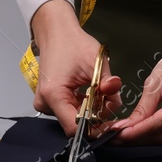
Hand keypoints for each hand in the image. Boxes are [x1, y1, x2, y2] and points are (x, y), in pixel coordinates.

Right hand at [29, 0, 122, 135]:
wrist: (57, 34)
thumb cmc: (73, 44)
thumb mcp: (95, 61)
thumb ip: (108, 82)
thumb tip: (115, 95)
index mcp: (54, 95)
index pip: (75, 127)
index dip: (95, 128)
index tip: (112, 122)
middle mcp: (45, 103)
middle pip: (76, 122)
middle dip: (97, 114)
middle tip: (111, 98)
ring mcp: (45, 103)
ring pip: (74, 117)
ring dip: (92, 108)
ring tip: (101, 91)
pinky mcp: (49, 101)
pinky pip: (70, 110)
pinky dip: (84, 104)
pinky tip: (90, 92)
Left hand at [107, 12, 161, 145]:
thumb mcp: (159, 79)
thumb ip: (144, 107)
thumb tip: (126, 127)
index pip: (158, 125)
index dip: (135, 133)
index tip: (115, 135)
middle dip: (138, 138)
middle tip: (115, 137)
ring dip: (147, 138)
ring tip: (125, 134)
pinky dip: (159, 132)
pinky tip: (144, 130)